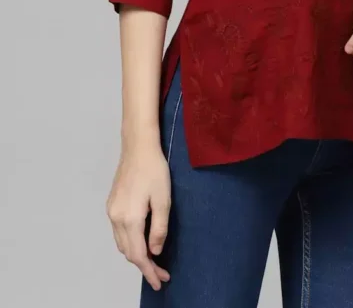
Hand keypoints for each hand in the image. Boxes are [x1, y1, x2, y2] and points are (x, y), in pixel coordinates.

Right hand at [106, 143, 171, 291]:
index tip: (161, 281)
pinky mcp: (112, 204)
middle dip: (144, 266)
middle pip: (128, 252)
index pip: (138, 254)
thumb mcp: (163, 199)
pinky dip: (130, 242)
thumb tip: (155, 251)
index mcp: (129, 219)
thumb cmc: (154, 170)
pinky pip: (119, 232)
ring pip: (122, 243)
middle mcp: (116, 218)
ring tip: (153, 261)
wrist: (138, 147)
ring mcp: (111, 211)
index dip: (149, 271)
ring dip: (136, 254)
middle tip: (161, 274)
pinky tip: (141, 241)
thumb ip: (159, 227)